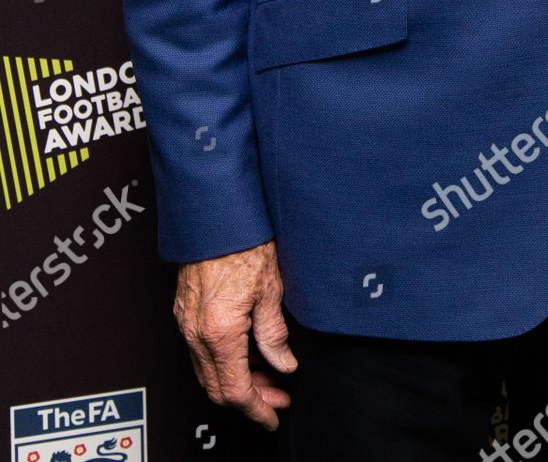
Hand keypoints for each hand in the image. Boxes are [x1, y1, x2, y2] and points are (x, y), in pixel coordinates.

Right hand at [174, 239, 297, 431]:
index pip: (235, 390)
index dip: (257, 408)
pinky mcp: (184, 310)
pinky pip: (200, 351)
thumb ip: (274, 333)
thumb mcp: (270, 288)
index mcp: (219, 331)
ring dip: (236, 380)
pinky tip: (245, 353)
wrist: (215, 213)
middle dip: (249, 399)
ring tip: (267, 374)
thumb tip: (283, 363)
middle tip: (277, 397)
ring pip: (207, 371)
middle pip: (217, 388)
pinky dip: (222, 361)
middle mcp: (196, 331)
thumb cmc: (242, 239)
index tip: (273, 415)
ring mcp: (186, 322)